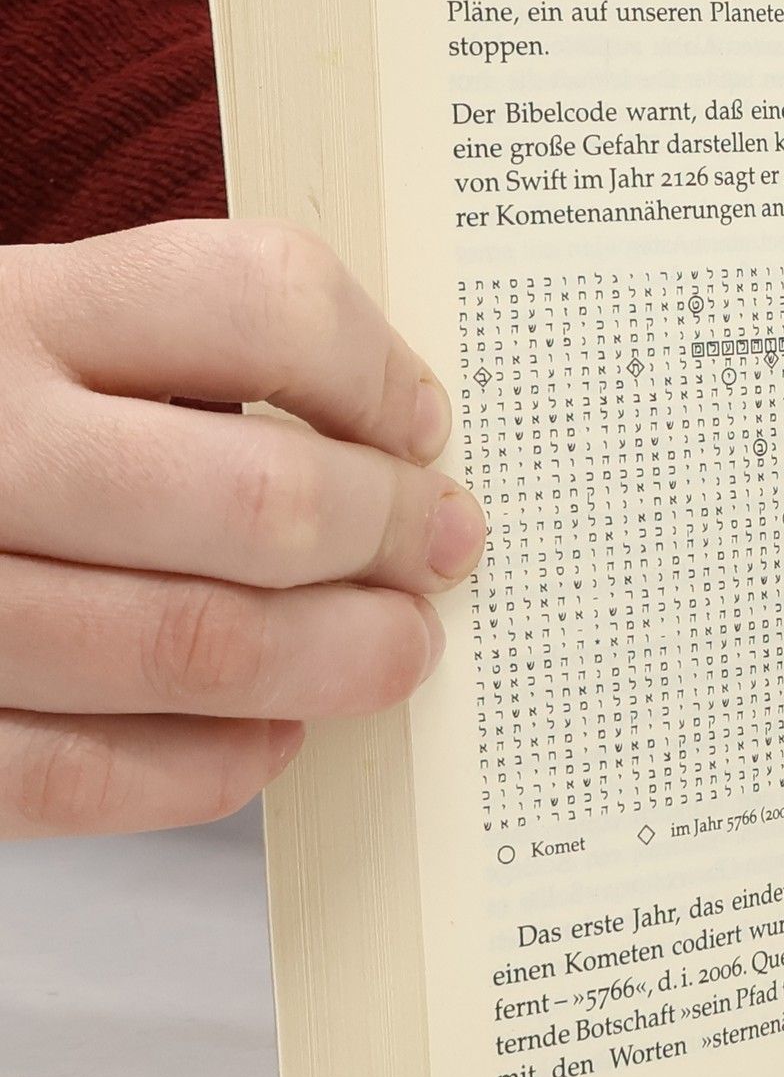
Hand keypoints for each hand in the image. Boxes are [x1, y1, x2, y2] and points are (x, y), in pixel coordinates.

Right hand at [0, 220, 485, 836]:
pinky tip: (273, 735)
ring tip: (400, 648)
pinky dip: (210, 764)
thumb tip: (387, 449)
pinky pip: (82, 775)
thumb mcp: (20, 332)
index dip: (378, 371)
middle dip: (390, 535)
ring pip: (192, 645)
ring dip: (337, 659)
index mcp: (6, 308)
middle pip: (260, 499)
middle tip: (446, 547)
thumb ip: (161, 363)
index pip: (259, 301)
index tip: (424, 426)